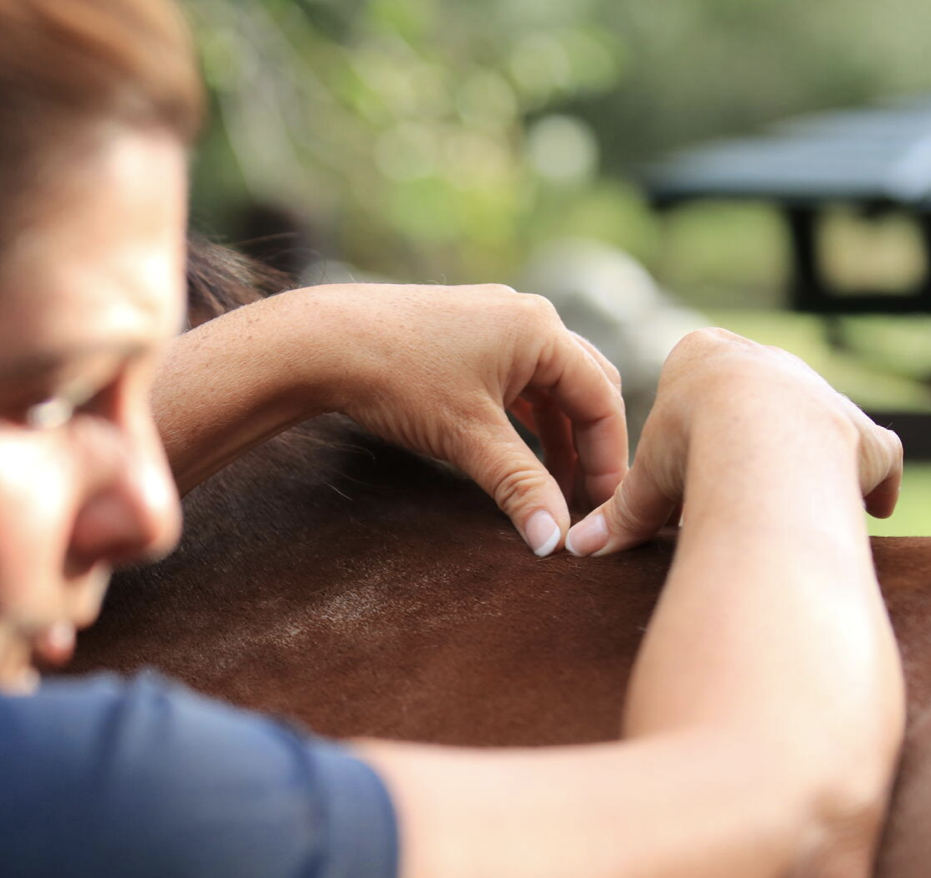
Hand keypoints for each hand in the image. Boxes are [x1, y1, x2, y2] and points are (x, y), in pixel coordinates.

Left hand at [295, 283, 627, 554]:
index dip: (609, 460)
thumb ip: (520, 487)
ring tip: (552, 488)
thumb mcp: (469, 439)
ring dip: (556, 437)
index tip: (604, 509)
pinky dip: (526, 420)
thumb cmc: (398, 379)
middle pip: (583, 388)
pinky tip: (518, 452)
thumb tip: (553, 543)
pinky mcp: (466, 333)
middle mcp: (526, 316)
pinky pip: (516, 380)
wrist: (321, 343)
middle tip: (586, 501)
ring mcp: (494, 320)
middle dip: (588, 447)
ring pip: (548, 386)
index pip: (601, 400)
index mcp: (542, 331)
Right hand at [566, 328, 902, 555]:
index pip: (695, 378)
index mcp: (704, 355)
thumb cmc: (688, 447)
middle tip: (728, 483)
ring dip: (803, 456)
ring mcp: (820, 394)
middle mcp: (768, 362)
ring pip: (813, 421)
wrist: (761, 438)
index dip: (687, 419)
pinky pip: (875, 455)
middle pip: (755, 398)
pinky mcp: (863, 433)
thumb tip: (574, 549)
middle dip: (743, 437)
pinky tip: (873, 507)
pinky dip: (873, 481)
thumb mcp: (644, 483)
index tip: (683, 454)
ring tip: (789, 497)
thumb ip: (619, 516)